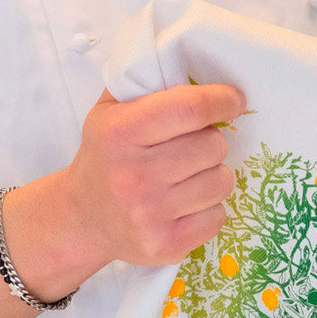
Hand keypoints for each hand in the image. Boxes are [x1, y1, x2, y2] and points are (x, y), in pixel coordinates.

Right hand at [61, 83, 246, 268]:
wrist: (83, 217)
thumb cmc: (106, 156)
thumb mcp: (110, 111)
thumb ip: (147, 85)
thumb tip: (201, 72)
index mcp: (120, 133)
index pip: (189, 108)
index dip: (221, 101)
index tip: (233, 101)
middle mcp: (135, 176)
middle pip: (212, 146)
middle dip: (211, 141)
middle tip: (194, 146)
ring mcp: (151, 215)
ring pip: (221, 183)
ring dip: (213, 175)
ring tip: (189, 176)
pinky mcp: (166, 245)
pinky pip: (218, 217)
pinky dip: (209, 209)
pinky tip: (186, 204)